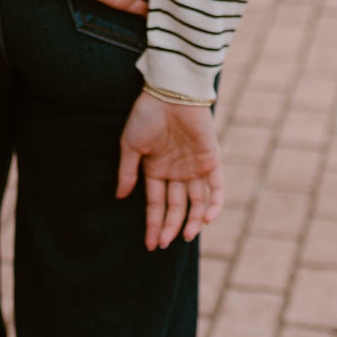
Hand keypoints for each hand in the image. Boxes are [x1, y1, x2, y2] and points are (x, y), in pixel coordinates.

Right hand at [116, 93, 223, 249]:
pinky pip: (216, 187)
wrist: (170, 92)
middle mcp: (176, 172)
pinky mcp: (212, 160)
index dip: (154, 224)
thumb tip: (120, 196)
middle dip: (171, 226)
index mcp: (156, 170)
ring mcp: (195, 167)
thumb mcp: (130, 144)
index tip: (150, 244)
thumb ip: (128, 171)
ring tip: (186, 235)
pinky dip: (214, 204)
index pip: (156, 204)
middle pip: (176, 207)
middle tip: (165, 244)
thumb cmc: (147, 115)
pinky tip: (206, 218)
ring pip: (197, 202)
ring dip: (193, 220)